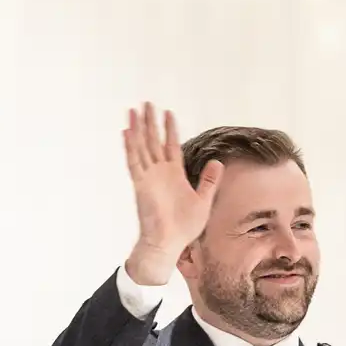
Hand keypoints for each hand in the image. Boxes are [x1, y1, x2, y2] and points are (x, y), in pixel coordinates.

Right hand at [121, 103, 223, 286]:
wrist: (170, 243)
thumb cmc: (184, 226)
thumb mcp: (203, 200)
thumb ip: (208, 180)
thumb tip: (217, 162)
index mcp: (174, 175)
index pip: (170, 146)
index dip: (169, 129)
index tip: (168, 112)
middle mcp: (160, 173)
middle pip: (153, 141)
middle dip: (150, 122)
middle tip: (146, 103)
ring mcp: (149, 177)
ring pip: (142, 147)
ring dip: (138, 129)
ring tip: (134, 110)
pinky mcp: (141, 184)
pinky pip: (134, 162)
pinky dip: (130, 147)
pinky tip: (127, 132)